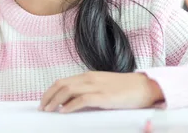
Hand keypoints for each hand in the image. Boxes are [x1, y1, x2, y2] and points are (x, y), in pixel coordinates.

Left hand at [39, 72, 163, 112]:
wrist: (145, 87)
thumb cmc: (125, 89)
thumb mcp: (103, 87)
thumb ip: (89, 92)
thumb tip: (72, 103)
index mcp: (88, 76)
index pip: (63, 81)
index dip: (50, 91)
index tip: (44, 101)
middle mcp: (89, 79)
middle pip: (61, 85)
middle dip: (48, 96)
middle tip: (42, 108)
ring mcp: (96, 86)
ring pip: (68, 90)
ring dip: (55, 101)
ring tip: (49, 110)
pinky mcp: (104, 96)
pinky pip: (82, 99)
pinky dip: (70, 105)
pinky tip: (64, 112)